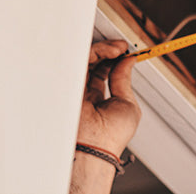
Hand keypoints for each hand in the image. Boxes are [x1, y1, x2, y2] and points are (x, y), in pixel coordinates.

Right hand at [76, 40, 140, 157]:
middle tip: (123, 48)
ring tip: (119, 49)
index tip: (127, 52)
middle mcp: (84, 94)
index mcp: (98, 101)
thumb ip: (123, 80)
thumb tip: (128, 61)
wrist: (95, 147)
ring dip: (104, 50)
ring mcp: (75, 90)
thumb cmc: (111, 136)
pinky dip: (96, 52)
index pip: (103, 73)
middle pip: (93, 64)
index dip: (115, 60)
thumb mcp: (127, 103)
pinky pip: (79, 61)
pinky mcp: (68, 85)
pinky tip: (111, 51)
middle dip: (109, 52)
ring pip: (86, 60)